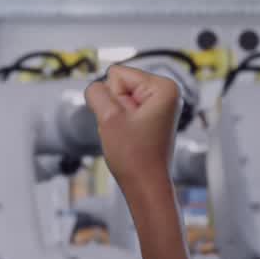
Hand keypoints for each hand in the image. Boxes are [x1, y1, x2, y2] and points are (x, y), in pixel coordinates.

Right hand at [84, 65, 180, 196]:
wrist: (144, 184)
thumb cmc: (136, 157)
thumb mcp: (108, 117)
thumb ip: (96, 93)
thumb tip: (94, 87)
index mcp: (163, 87)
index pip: (116, 74)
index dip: (112, 98)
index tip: (124, 120)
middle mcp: (165, 93)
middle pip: (118, 85)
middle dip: (114, 107)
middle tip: (124, 129)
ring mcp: (158, 105)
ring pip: (118, 99)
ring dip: (116, 117)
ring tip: (127, 134)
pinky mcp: (151, 116)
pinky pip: (123, 110)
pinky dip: (119, 122)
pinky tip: (128, 136)